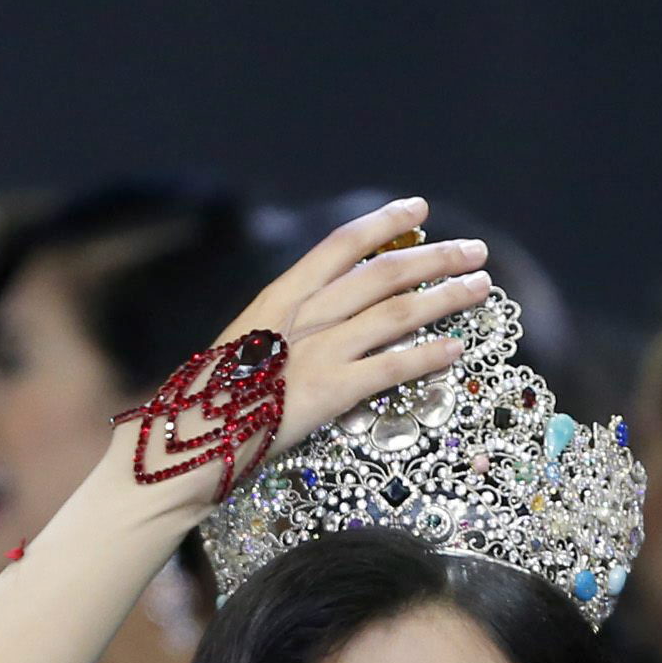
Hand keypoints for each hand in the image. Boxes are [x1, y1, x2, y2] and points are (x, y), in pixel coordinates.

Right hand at [105, 199, 485, 518]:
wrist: (179, 451)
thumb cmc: (206, 409)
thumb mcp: (243, 353)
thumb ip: (281, 334)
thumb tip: (318, 327)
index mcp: (276, 299)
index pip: (339, 247)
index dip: (383, 224)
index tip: (418, 211)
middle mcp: (299, 316)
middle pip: (381, 273)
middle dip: (434, 257)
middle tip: (475, 252)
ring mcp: (314, 352)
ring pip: (396, 311)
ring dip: (445, 297)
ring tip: (482, 290)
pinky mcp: (327, 393)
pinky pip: (391, 367)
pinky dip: (429, 355)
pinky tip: (457, 350)